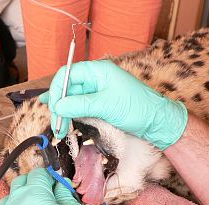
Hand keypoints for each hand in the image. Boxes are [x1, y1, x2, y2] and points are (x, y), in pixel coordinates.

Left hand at [0, 168, 106, 204]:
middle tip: (47, 190)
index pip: (37, 174)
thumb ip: (64, 193)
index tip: (55, 179)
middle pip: (20, 182)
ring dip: (21, 196)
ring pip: (9, 199)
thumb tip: (59, 184)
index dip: (48, 174)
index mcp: (34, 195)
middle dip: (34, 182)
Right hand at [39, 60, 187, 149]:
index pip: (68, 74)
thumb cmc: (136, 108)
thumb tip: (57, 106)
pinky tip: (61, 117)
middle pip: (68, 88)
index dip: (57, 89)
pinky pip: (80, 107)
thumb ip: (80, 104)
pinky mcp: (99, 105)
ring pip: (73, 100)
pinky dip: (71, 114)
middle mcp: (95, 79)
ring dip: (63, 113)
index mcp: (98, 71)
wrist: (155, 122)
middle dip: (59, 105)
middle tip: (56, 123)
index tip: (53, 107)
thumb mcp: (106, 105)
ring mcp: (97, 93)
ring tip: (59, 129)